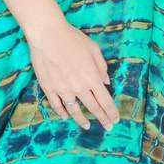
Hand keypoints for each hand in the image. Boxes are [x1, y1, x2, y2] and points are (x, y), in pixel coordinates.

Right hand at [24, 17, 118, 131]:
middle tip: (107, 127)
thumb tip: (106, 82)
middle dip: (102, 119)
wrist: (47, 36)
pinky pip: (57, 105)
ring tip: (87, 126)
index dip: (111, 112)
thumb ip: (101, 67)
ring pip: (74, 110)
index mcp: (92, 78)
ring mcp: (63, 90)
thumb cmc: (72, 38)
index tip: (115, 120)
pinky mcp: (49, 88)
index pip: (105, 101)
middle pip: (93, 108)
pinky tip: (66, 116)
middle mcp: (79, 87)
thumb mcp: (93, 49)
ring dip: (82, 120)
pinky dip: (62, 112)